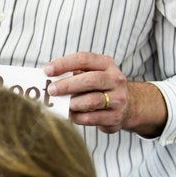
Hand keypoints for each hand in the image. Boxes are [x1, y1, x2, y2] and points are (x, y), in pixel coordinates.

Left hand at [44, 52, 166, 136]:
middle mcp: (116, 79)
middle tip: (51, 90)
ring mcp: (118, 99)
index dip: (64, 64)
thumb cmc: (100, 88)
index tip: (47, 71)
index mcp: (107, 64)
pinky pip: (92, 118)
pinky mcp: (116, 117)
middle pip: (90, 80)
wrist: (129, 106)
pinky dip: (77, 117)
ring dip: (72, 103)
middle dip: (67, 85)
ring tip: (62, 104)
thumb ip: (73, 74)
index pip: (84, 59)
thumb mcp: (91, 74)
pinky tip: (71, 115)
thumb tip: (46, 78)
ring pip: (92, 100)